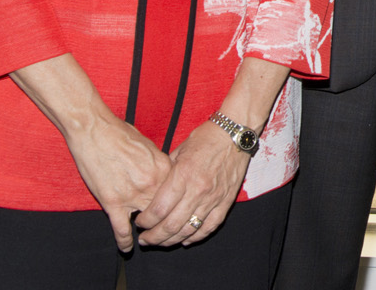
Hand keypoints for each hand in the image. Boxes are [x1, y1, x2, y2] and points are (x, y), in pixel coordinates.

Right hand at [63, 113, 173, 251]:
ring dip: (148, 233)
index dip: (178, 204)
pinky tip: (127, 248)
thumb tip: (165, 175)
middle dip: (167, 221)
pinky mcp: (112, 201)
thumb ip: (159, 164)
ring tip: (149, 240)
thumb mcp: (148, 146)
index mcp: (163, 167)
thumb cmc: (120, 134)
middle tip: (167, 232)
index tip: (179, 212)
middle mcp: (152, 182)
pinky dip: (124, 240)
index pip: (178, 192)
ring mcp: (132, 194)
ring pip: (147, 221)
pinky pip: (121, 227)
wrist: (94, 130)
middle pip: (166, 210)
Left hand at [135, 123, 249, 245]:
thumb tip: (153, 190)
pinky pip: (210, 226)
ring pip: (189, 230)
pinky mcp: (226, 201)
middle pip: (171, 225)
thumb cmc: (205, 138)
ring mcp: (213, 198)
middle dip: (153, 237)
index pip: (159, 209)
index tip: (140, 222)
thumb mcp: (179, 150)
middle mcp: (198, 190)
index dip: (145, 221)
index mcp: (183, 175)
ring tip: (161, 242)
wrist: (236, 134)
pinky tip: (185, 240)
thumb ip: (166, 173)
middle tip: (144, 239)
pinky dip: (196, 237)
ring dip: (171, 240)